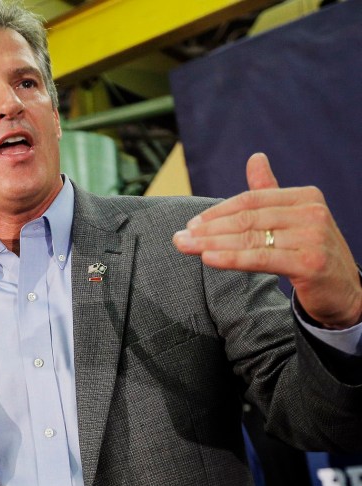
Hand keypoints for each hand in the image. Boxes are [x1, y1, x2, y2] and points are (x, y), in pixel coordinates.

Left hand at [173, 152, 361, 328]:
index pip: (251, 200)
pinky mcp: (309, 263)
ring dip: (212, 243)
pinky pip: (261, 258)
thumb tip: (255, 157)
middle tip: (179, 238)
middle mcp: (312, 213)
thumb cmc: (309, 252)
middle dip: (208, 229)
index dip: (218, 211)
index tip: (191, 224)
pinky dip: (231, 258)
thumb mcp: (292, 218)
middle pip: (248, 218)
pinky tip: (208, 258)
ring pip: (250, 238)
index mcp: (305, 197)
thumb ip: (269, 191)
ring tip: (186, 247)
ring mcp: (313, 237)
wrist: (343, 290)